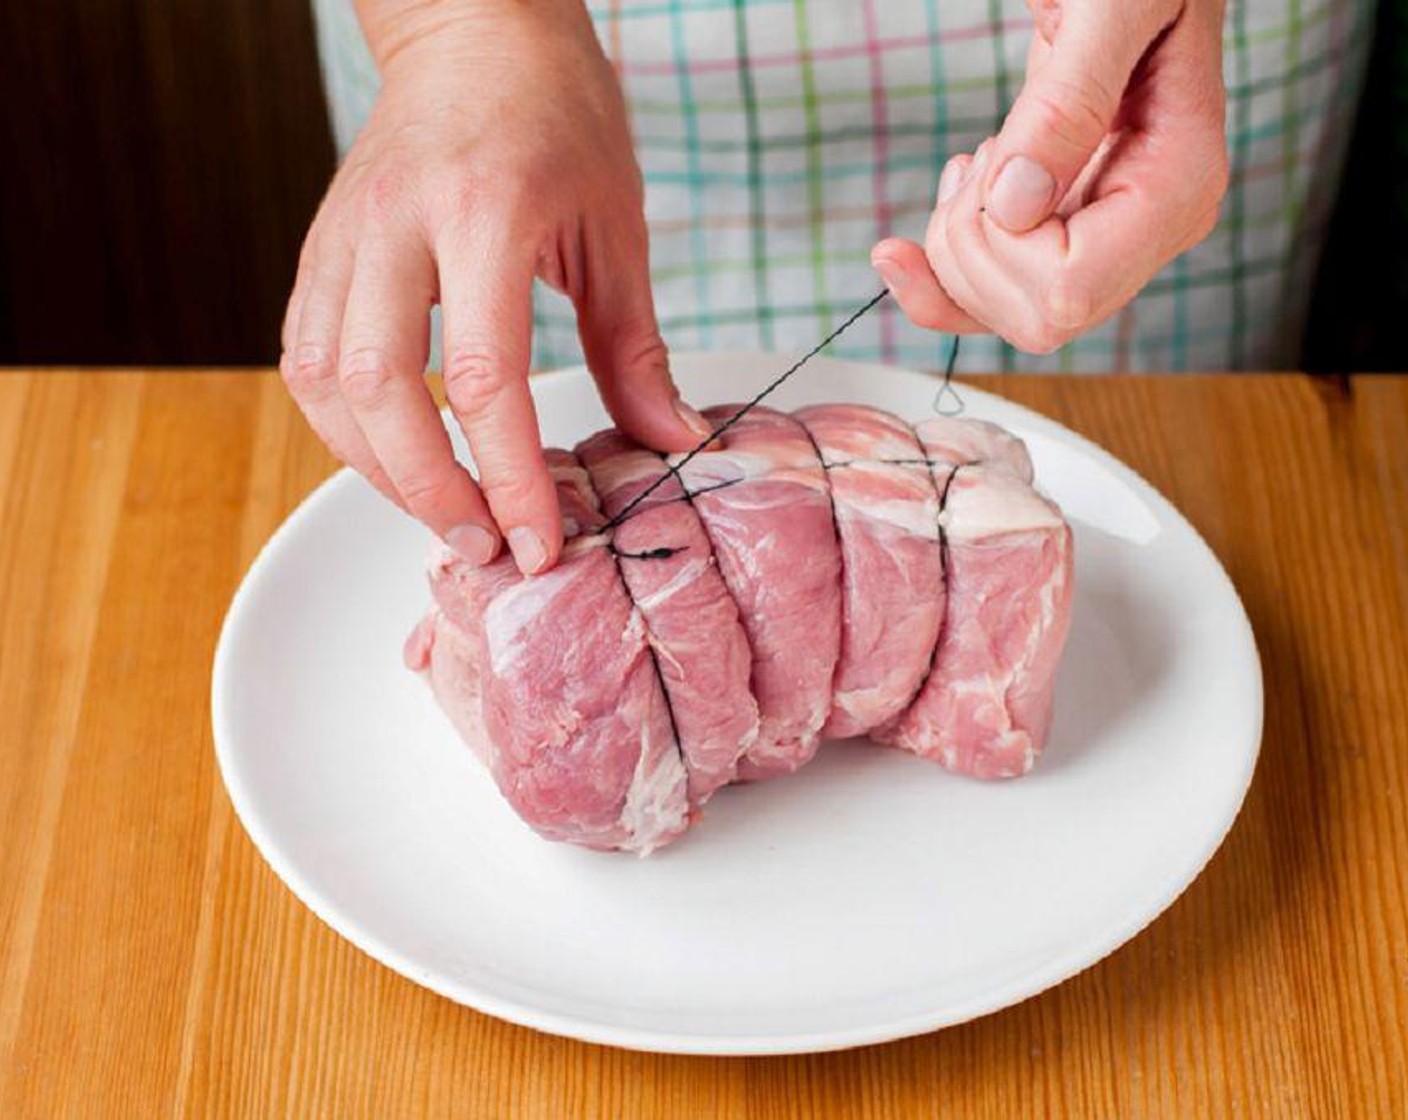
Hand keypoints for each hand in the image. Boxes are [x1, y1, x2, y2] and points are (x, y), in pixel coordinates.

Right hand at [280, 0, 710, 572]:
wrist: (474, 33)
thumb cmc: (557, 116)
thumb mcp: (616, 226)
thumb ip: (634, 346)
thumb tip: (670, 442)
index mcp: (485, 210)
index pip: (483, 375)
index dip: (509, 475)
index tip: (539, 542)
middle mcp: (397, 223)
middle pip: (381, 390)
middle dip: (431, 490)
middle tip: (486, 545)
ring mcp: (344, 236)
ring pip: (326, 383)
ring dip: (379, 469)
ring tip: (444, 513)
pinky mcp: (320, 251)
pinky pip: (307, 359)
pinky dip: (346, 427)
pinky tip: (395, 457)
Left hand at [872, 0, 1228, 353]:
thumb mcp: (1112, 5)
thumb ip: (1069, 101)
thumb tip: (1017, 205)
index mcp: (1179, 187)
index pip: (1069, 294)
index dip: (1001, 246)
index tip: (995, 158)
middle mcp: (1152, 230)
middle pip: (1034, 319)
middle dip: (971, 249)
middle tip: (979, 158)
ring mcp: (1111, 237)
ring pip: (1007, 315)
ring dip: (958, 246)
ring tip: (979, 160)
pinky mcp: (1066, 232)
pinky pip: (997, 298)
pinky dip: (942, 276)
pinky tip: (928, 221)